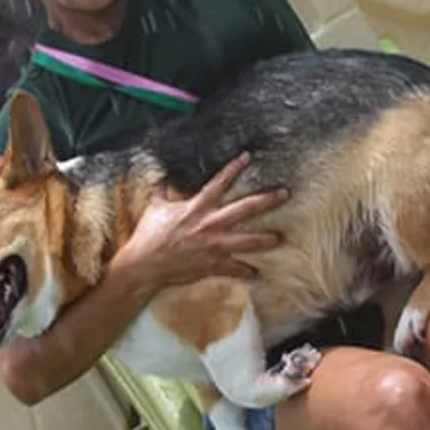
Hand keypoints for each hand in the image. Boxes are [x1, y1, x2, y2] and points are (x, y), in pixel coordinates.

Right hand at [111, 152, 286, 294]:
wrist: (144, 264)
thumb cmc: (148, 236)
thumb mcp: (155, 209)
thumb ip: (162, 193)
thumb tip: (161, 179)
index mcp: (197, 207)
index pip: (219, 183)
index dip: (233, 168)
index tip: (247, 157)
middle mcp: (209, 224)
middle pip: (244, 208)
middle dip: (266, 200)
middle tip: (284, 193)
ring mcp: (213, 245)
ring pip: (246, 241)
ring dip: (264, 239)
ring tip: (280, 238)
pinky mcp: (212, 265)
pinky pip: (234, 268)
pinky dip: (245, 271)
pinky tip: (256, 273)